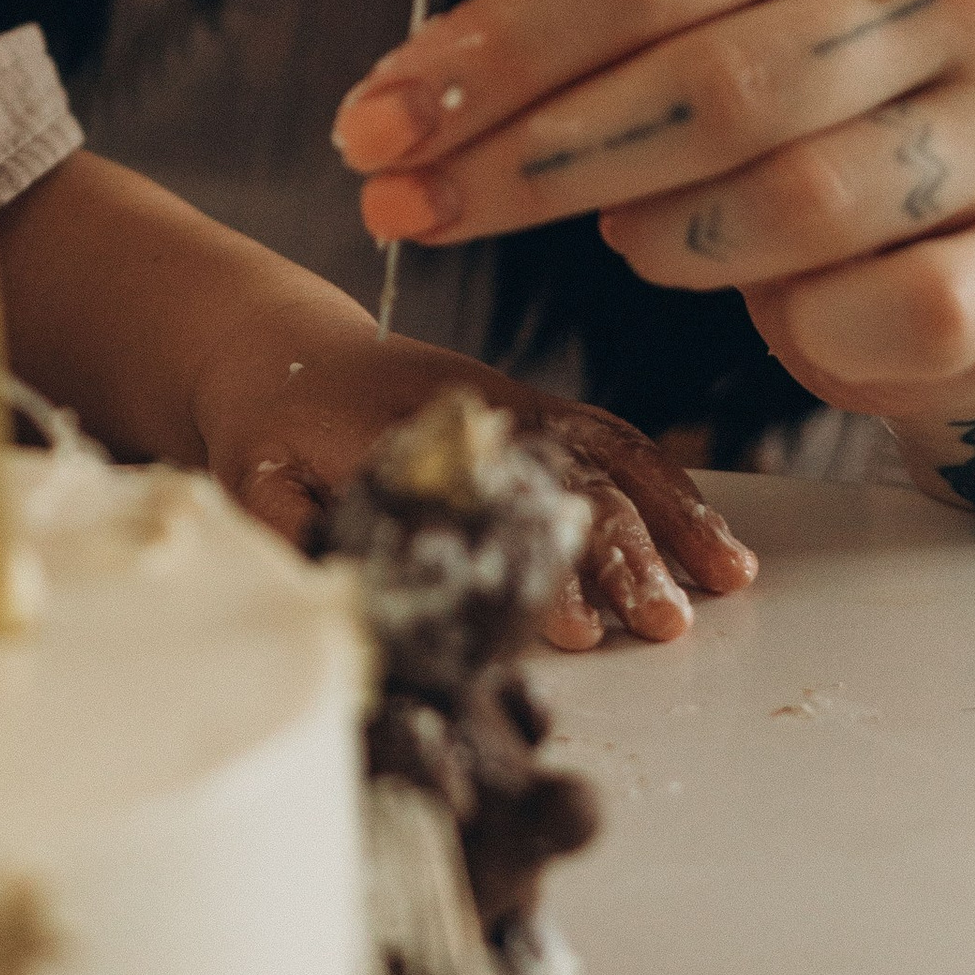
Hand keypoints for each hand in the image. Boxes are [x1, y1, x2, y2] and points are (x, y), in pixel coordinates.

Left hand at [198, 311, 753, 648]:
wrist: (277, 345)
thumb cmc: (267, 422)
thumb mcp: (253, 477)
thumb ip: (291, 532)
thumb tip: (336, 599)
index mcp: (407, 431)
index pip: (489, 505)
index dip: (534, 569)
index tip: (577, 628)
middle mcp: (476, 412)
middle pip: (565, 479)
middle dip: (621, 556)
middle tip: (664, 623)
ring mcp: (514, 406)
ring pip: (607, 456)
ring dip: (668, 517)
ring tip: (722, 582)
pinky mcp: (536, 408)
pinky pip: (615, 439)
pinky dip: (669, 485)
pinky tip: (711, 538)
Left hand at [335, 0, 974, 459]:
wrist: (961, 233)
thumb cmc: (788, 121)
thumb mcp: (682, 39)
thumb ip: (567, 48)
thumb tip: (391, 107)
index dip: (488, 56)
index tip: (368, 126)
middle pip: (704, 83)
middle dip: (527, 162)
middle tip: (407, 209)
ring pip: (790, 199)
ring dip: (663, 239)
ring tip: (626, 241)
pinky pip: (881, 307)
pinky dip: (797, 325)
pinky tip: (773, 314)